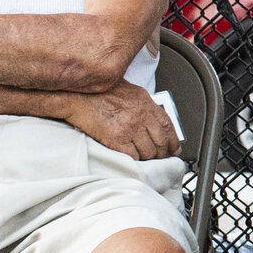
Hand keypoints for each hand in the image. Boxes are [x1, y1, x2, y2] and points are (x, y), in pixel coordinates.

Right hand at [65, 82, 180, 160]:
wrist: (77, 96)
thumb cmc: (99, 92)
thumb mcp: (130, 92)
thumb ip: (143, 106)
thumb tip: (152, 119)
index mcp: (146, 104)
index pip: (168, 126)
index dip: (173, 141)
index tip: (175, 149)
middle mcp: (141, 116)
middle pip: (161, 142)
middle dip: (162, 154)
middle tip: (160, 159)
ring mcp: (130, 128)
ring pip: (148, 152)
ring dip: (147, 159)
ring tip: (144, 160)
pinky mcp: (117, 139)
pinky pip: (132, 156)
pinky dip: (133, 161)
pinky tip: (131, 160)